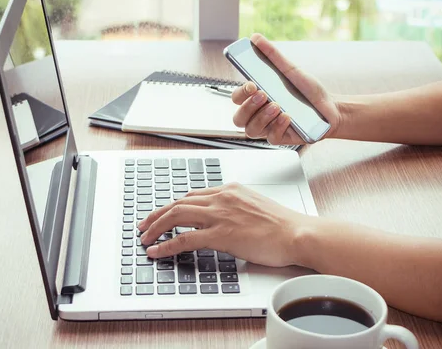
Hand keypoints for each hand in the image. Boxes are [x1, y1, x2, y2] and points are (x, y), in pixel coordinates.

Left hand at [137, 182, 314, 266]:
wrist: (298, 233)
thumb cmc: (283, 225)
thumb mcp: (255, 206)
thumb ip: (236, 208)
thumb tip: (224, 220)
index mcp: (230, 190)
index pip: (193, 195)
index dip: (173, 205)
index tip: (162, 214)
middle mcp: (222, 198)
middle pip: (179, 202)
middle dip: (156, 214)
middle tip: (144, 225)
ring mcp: (220, 215)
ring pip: (176, 216)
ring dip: (156, 227)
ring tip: (145, 239)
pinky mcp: (221, 234)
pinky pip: (185, 239)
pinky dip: (166, 245)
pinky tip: (157, 251)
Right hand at [231, 33, 341, 144]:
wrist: (330, 108)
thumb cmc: (307, 91)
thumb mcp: (290, 70)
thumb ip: (272, 55)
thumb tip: (256, 38)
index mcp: (257, 98)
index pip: (237, 98)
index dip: (240, 93)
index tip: (252, 83)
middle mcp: (259, 114)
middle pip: (238, 118)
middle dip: (248, 106)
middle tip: (263, 94)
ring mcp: (268, 128)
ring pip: (251, 129)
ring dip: (262, 116)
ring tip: (277, 105)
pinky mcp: (280, 138)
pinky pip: (271, 137)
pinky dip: (278, 125)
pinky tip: (289, 116)